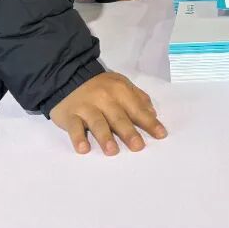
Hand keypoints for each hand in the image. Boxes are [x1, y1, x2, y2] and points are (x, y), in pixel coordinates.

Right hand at [49, 71, 166, 155]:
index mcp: (120, 91)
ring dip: (105, 137)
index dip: (149, 122)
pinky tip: (83, 149)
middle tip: (138, 146)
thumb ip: (137, 98)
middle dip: (129, 132)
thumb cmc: (99, 85)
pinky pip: (74, 127)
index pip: (137, 109)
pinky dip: (78, 138)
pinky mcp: (70, 115)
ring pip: (97, 122)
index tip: (161, 135)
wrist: (68, 76)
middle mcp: (104, 98)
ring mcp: (86, 107)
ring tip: (112, 151)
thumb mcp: (121, 84)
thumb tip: (152, 114)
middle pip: (118, 117)